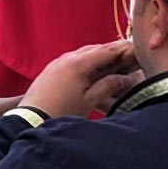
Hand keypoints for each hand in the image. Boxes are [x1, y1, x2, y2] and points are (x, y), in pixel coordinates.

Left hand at [20, 38, 139, 120]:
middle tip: (129, 57)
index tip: (137, 49)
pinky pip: (73, 62)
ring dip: (99, 58)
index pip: (107, 50)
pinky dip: (86, 65)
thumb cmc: (61, 112)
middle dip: (113, 53)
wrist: (30, 119)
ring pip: (84, 55)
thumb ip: (109, 86)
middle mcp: (67, 58)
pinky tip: (92, 74)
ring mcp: (57, 63)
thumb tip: (125, 78)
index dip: (124, 49)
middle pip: (96, 50)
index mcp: (79, 63)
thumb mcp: (90, 101)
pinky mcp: (51, 71)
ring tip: (114, 66)